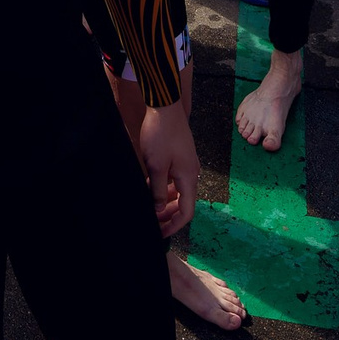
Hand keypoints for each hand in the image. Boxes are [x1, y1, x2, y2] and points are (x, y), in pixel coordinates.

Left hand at [138, 102, 199, 238]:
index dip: (174, 225)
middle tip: (152, 223)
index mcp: (189, 178)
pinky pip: (173, 178)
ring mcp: (186, 163)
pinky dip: (162, 186)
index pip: (187, 211)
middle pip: (183, 202)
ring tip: (147, 206)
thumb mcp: (156, 166)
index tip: (160, 233)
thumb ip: (157, 190)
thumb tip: (157, 210)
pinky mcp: (179, 156)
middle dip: (168, 215)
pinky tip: (147, 186)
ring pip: (177, 190)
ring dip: (164, 200)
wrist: (165, 106)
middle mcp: (191, 173)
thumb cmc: (161, 134)